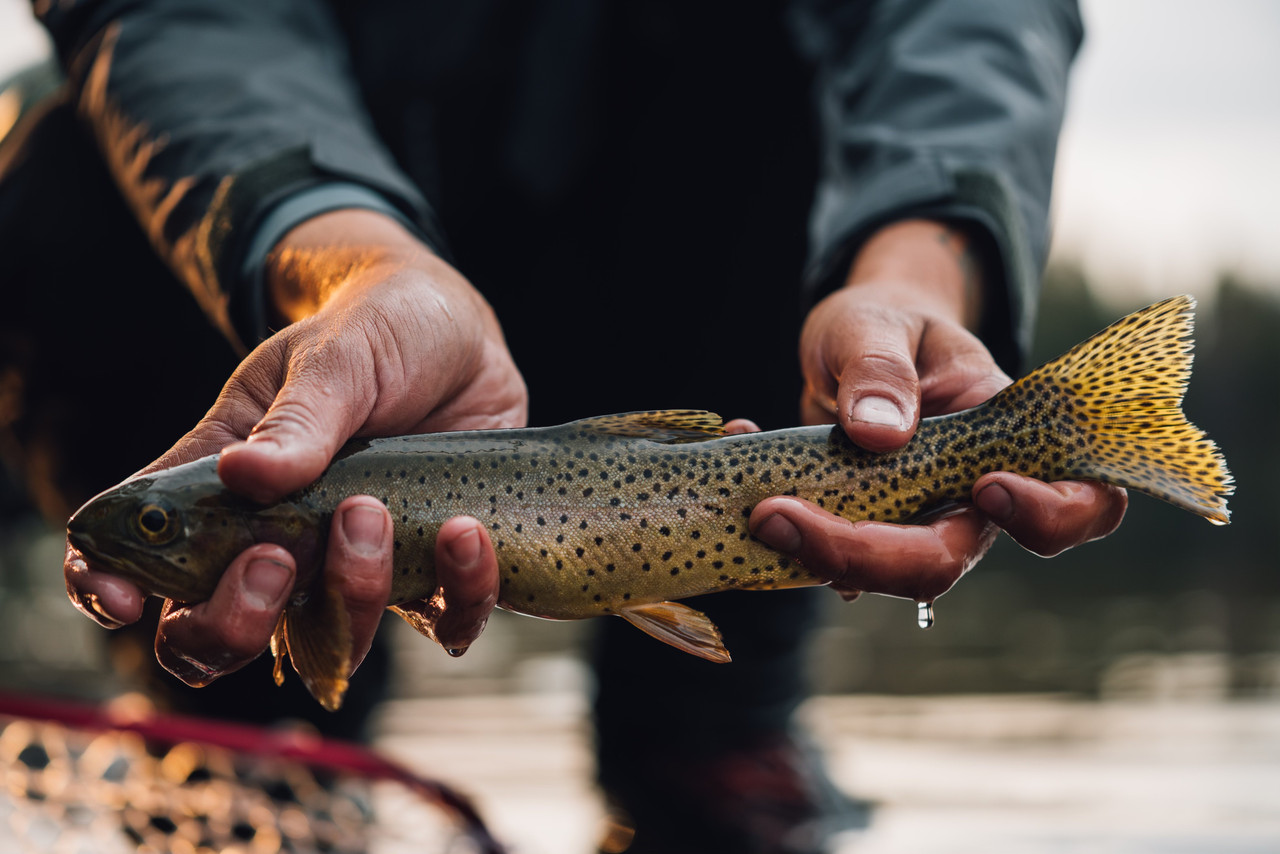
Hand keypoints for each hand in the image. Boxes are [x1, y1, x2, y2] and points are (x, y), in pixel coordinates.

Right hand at [65, 209, 522, 683]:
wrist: (459, 335)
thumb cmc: (373, 336)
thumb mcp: (330, 360)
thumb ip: (295, 422)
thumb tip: (243, 476)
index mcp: (222, 489)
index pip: (137, 560)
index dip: (110, 591)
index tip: (123, 600)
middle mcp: (281, 544)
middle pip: (219, 638)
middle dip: (235, 622)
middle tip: (278, 556)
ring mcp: (357, 566)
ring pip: (332, 643)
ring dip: (350, 596)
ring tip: (374, 511)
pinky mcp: (432, 570)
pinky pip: (446, 621)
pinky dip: (459, 592)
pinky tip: (463, 532)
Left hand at [750, 220, 1126, 602]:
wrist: (855, 340)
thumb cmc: (885, 323)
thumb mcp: (873, 323)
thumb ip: (879, 368)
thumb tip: (880, 433)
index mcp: (1003, 438)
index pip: (1074, 502)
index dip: (1044, 516)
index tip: (988, 487)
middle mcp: (966, 495)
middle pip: (945, 560)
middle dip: (865, 556)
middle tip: (778, 516)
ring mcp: (910, 520)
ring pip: (879, 573)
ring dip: (812, 553)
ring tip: (757, 508)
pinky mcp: (859, 530)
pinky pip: (825, 556)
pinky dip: (781, 536)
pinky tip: (746, 495)